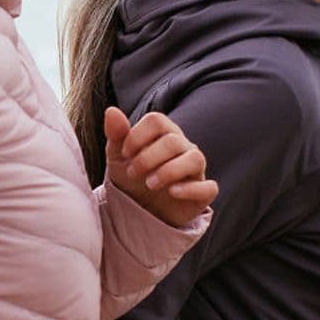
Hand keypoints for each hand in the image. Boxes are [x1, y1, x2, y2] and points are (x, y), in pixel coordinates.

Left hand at [104, 107, 218, 226]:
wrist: (140, 209)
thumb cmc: (131, 176)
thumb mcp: (118, 157)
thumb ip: (116, 134)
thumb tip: (112, 111)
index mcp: (164, 133)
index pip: (157, 121)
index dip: (138, 136)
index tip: (125, 154)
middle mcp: (184, 147)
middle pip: (173, 141)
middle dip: (148, 158)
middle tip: (132, 173)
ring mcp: (196, 170)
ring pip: (194, 159)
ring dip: (169, 171)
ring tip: (150, 184)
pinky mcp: (203, 193)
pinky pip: (208, 187)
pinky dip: (191, 189)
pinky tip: (172, 192)